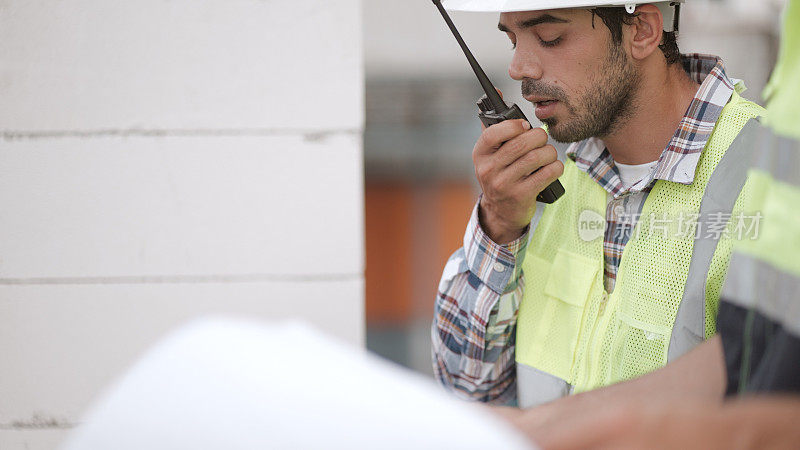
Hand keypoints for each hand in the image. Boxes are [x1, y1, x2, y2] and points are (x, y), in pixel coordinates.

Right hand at [473, 119, 562, 243]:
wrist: (501, 211)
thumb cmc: (499, 174)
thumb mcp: (490, 153)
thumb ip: (493, 124)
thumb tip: (497, 91)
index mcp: (480, 154)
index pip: (492, 133)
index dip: (513, 126)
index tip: (525, 126)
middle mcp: (488, 170)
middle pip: (521, 144)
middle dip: (539, 137)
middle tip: (542, 139)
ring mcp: (503, 184)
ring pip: (536, 158)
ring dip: (549, 152)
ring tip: (548, 154)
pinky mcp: (520, 196)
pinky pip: (546, 174)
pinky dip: (555, 168)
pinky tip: (552, 167)